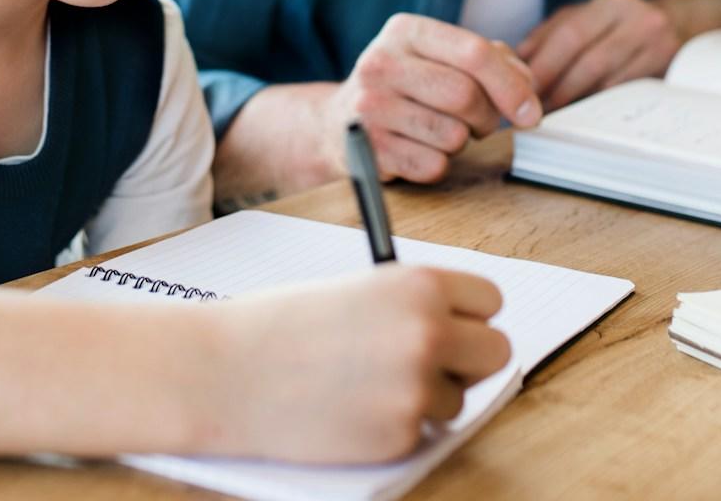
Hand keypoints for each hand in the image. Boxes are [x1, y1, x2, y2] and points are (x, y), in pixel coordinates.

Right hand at [212, 266, 510, 463]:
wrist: (224, 372)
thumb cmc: (279, 325)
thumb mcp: (355, 291)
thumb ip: (410, 304)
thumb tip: (457, 328)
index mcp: (419, 285)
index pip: (489, 300)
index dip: (467, 315)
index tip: (451, 325)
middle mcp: (428, 333)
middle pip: (496, 351)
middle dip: (467, 360)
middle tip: (432, 363)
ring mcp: (416, 388)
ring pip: (458, 397)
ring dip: (424, 396)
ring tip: (364, 384)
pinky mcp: (399, 435)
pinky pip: (422, 432)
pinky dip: (394, 426)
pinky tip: (350, 409)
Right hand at [324, 14, 542, 183]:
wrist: (338, 122)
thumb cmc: (405, 88)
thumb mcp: (440, 58)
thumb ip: (490, 62)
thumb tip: (526, 87)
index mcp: (405, 31)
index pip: (474, 53)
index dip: (512, 86)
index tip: (530, 112)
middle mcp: (380, 63)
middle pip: (466, 96)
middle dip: (486, 118)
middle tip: (478, 123)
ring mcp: (369, 107)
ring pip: (453, 135)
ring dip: (460, 142)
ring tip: (440, 131)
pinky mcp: (368, 149)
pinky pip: (432, 166)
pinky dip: (438, 165)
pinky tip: (418, 149)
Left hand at [518, 0, 682, 109]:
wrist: (684, 26)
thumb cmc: (623, 25)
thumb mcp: (590, 16)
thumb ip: (552, 32)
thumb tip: (519, 56)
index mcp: (612, 1)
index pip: (570, 34)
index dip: (545, 64)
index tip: (523, 86)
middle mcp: (638, 17)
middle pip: (589, 59)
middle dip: (557, 87)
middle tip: (534, 107)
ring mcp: (658, 44)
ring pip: (608, 80)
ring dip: (576, 100)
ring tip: (553, 113)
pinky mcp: (668, 68)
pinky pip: (626, 92)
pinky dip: (600, 104)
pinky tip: (583, 112)